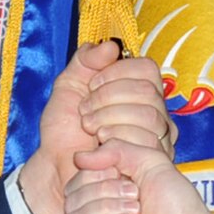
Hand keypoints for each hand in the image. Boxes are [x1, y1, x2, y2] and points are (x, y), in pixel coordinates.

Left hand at [23, 44, 172, 213]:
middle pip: (148, 91)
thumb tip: (111, 47)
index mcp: (138, 92)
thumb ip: (86, 60)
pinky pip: (147, 141)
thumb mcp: (69, 85)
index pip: (147, 69)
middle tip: (86, 112)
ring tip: (90, 129)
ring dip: (110, 118)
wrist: (56, 166)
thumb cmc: (64, 130)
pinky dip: (117, 138)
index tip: (91, 86)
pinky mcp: (153, 162)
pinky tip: (100, 146)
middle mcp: (154, 113)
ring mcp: (158, 139)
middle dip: (108, 98)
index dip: (117, 73)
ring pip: (150, 116)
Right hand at [65, 140, 213, 213]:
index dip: (95, 170)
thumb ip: (117, 149)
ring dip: (106, 207)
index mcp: (106, 190)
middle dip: (103, 188)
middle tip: (134, 194)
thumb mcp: (150, 161)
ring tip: (135, 212)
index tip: (121, 173)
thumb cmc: (177, 205)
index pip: (78, 176)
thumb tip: (79, 157)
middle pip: (72, 194)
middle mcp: (97, 213)